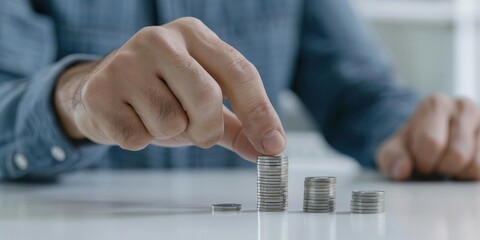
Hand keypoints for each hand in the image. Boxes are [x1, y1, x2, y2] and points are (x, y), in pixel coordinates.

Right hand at [54, 17, 285, 160]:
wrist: (102, 89)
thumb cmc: (160, 92)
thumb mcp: (203, 103)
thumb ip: (238, 125)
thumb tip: (270, 148)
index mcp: (193, 34)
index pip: (239, 72)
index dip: (260, 112)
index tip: (273, 146)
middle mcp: (160, 39)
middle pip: (207, 97)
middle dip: (207, 129)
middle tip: (197, 132)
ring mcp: (126, 61)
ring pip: (171, 122)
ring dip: (170, 134)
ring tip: (154, 117)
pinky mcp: (99, 90)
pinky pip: (137, 137)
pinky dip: (139, 139)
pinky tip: (129, 119)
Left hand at [376, 94, 479, 179]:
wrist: (429, 140)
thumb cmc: (413, 144)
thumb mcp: (393, 150)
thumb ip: (391, 159)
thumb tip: (401, 169)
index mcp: (435, 104)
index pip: (431, 142)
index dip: (422, 160)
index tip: (418, 158)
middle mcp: (463, 106)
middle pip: (457, 154)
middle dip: (440, 167)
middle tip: (433, 163)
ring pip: (476, 163)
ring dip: (457, 172)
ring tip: (447, 162)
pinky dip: (471, 174)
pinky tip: (462, 165)